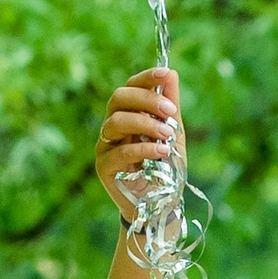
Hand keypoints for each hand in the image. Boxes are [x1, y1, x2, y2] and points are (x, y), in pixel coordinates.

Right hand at [95, 66, 182, 223]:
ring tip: (167, 134)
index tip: (164, 74)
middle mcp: (112, 127)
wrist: (160, 205)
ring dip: (145, 123)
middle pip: (118, 98)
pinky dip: (143, 148)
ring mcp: (105, 146)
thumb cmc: (164, 169)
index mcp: (128, 114)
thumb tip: (171, 73)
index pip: (129, 87)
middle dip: (146, 100)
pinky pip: (119, 151)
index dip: (145, 78)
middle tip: (170, 111)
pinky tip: (161, 151)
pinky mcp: (104, 167)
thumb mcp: (173, 134)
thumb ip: (170, 106)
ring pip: (115, 122)